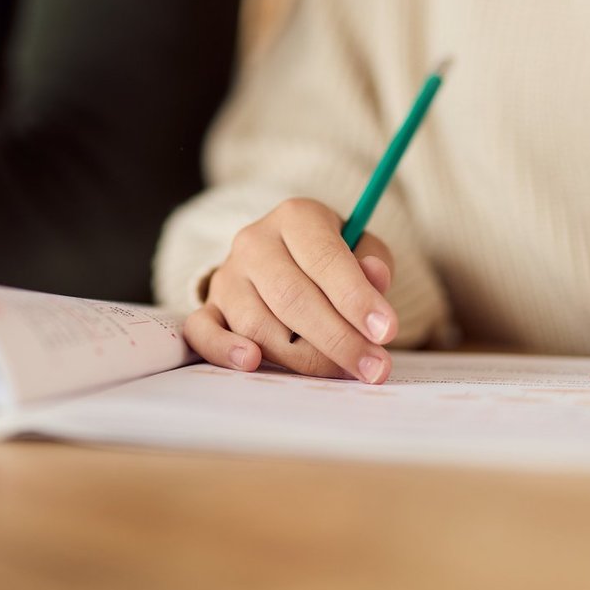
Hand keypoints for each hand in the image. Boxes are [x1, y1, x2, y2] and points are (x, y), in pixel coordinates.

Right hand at [184, 198, 399, 382]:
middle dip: (338, 338)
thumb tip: (376, 278)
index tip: (386, 332)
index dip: (356, 298)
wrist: (283, 255)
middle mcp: (254, 242)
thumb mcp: (359, 246)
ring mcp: (227, 276)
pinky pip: (203, 330)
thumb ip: (372, 261)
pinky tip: (251, 361)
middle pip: (292, 297)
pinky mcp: (210, 306)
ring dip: (302, 357)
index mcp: (296, 217)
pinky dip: (223, 349)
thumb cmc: (329, 257)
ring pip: (257, 323)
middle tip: (373, 368)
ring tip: (339, 372)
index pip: (325, 259)